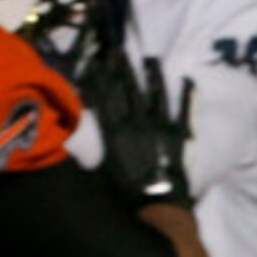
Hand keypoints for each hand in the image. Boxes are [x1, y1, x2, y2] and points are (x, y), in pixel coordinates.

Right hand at [82, 50, 195, 211]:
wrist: (157, 206)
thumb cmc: (125, 194)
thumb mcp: (98, 171)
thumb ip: (87, 151)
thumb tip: (66, 138)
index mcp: (116, 132)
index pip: (105, 97)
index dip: (99, 78)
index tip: (94, 60)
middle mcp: (138, 124)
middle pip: (129, 90)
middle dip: (122, 69)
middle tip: (117, 50)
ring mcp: (160, 128)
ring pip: (156, 95)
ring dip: (153, 76)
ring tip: (150, 59)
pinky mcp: (179, 137)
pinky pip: (185, 113)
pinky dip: (188, 97)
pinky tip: (189, 81)